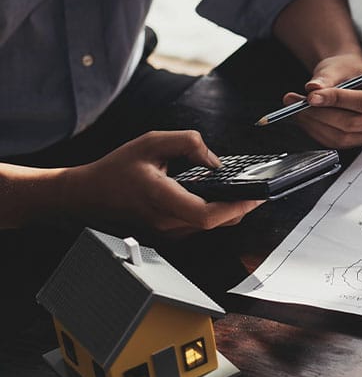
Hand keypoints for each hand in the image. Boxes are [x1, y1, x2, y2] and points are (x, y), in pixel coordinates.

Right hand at [63, 131, 262, 234]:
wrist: (87, 195)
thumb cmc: (116, 169)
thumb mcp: (151, 142)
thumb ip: (186, 143)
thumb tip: (214, 160)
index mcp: (161, 199)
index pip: (206, 215)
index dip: (236, 207)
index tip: (255, 195)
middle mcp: (166, 222)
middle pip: (216, 223)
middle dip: (242, 207)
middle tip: (260, 190)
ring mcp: (167, 232)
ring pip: (210, 227)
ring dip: (230, 211)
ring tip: (245, 190)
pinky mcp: (168, 234)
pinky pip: (200, 225)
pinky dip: (215, 212)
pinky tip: (221, 196)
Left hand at [283, 54, 361, 147]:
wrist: (350, 78)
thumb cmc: (350, 71)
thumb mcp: (339, 66)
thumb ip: (327, 77)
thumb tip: (313, 88)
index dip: (337, 100)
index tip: (312, 96)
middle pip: (353, 123)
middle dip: (321, 114)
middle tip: (299, 102)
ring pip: (341, 136)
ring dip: (314, 124)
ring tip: (296, 107)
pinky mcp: (359, 141)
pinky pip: (335, 142)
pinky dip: (315, 130)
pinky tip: (304, 117)